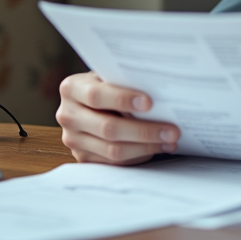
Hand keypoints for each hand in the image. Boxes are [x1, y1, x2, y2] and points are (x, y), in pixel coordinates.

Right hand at [56, 72, 179, 164]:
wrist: (88, 102)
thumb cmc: (107, 84)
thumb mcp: (109, 76)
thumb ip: (125, 82)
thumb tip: (161, 94)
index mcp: (72, 88)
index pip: (96, 96)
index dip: (123, 99)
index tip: (149, 103)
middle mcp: (67, 115)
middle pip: (108, 128)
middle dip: (144, 130)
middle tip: (172, 130)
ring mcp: (73, 139)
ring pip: (113, 150)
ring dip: (146, 147)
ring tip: (169, 141)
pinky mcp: (83, 157)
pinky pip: (114, 163)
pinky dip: (139, 156)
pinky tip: (157, 148)